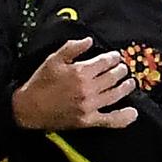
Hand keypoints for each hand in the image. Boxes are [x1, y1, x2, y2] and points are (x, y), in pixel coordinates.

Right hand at [12, 37, 139, 130]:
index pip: (105, 62)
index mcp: (81, 72)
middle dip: (121, 70)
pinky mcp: (88, 121)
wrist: (28, 109)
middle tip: (123, 68)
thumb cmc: (40, 82)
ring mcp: (89, 106)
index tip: (115, 56)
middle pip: (113, 77)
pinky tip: (133, 113)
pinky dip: (123, 117)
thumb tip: (90, 40)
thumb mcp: (54, 59)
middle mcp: (88, 89)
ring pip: (116, 94)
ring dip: (126, 87)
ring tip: (130, 82)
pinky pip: (110, 120)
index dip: (113, 57)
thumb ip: (73, 47)